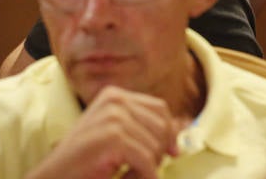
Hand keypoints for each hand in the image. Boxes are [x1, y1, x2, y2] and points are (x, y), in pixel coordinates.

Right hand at [27, 86, 179, 178]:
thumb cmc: (83, 163)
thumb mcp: (116, 137)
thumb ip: (144, 128)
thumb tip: (182, 128)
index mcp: (114, 95)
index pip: (160, 109)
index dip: (169, 133)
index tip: (170, 153)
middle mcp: (114, 100)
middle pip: (162, 126)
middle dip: (158, 153)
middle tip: (138, 171)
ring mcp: (113, 117)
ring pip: (156, 146)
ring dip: (147, 169)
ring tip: (125, 176)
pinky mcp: (113, 138)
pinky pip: (147, 161)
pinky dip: (143, 176)